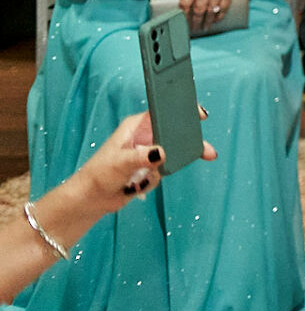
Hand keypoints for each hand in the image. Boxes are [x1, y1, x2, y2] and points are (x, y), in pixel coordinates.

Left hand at [76, 111, 216, 208]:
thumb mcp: (120, 163)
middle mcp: (145, 137)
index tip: (200, 115)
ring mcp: (148, 153)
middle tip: (205, 151)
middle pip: (174, 133)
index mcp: (136, 126)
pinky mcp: (150, 168)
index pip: (163, 112)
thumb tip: (162, 153)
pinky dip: (155, 179)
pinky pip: (164, 170)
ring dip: (171, 165)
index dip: (181, 111)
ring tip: (160, 174)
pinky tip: (138, 185)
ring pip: (172, 153)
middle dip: (187, 143)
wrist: (92, 199)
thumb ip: (142, 157)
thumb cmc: (99, 175)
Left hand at [178, 0, 228, 32]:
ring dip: (207, 22)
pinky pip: (222, 9)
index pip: (185, 5)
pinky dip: (219, 17)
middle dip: (196, 23)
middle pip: (198, 11)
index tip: (184, 24)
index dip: (184, 17)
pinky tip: (215, 20)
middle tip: (195, 28)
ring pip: (210, 12)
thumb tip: (178, 12)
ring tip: (205, 27)